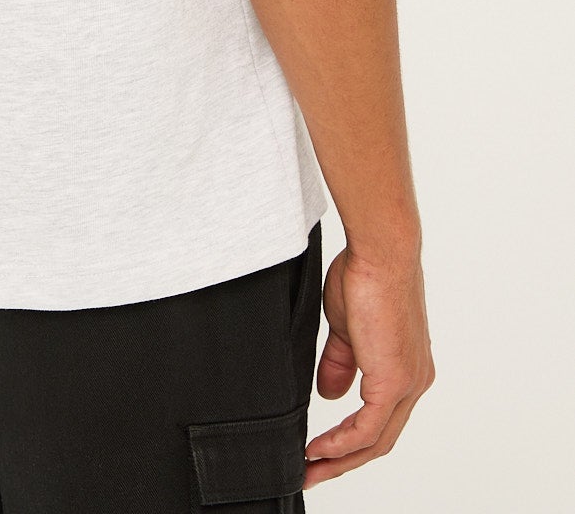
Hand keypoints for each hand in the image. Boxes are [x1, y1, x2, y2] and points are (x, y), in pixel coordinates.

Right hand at [303, 240, 436, 489]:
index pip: (381, 417)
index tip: (322, 449)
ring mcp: (407, 383)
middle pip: (380, 439)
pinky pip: (368, 427)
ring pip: (376, 439)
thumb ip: (341, 362)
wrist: (379, 252)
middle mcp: (414, 381)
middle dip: (344, 460)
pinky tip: (320, 448)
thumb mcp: (347, 327)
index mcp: (406, 367)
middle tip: (313, 471)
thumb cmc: (365, 275)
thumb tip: (332, 394)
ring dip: (340, 458)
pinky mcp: (394, 379)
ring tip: (310, 466)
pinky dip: (342, 442)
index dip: (350, 439)